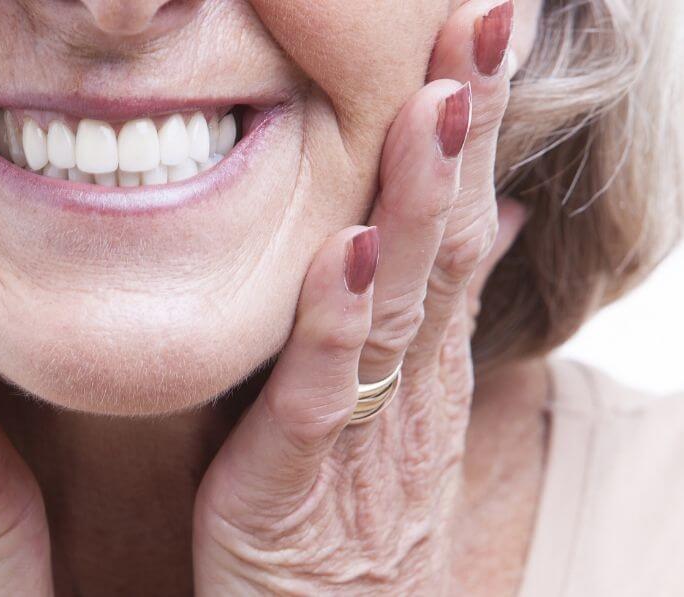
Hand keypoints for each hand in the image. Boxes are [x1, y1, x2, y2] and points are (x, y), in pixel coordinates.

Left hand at [193, 1, 527, 592]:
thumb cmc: (351, 514)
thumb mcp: (397, 403)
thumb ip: (428, 310)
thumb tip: (491, 216)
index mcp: (422, 355)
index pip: (459, 218)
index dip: (475, 124)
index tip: (487, 24)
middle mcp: (409, 380)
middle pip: (448, 237)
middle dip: (466, 127)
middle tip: (487, 18)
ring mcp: (364, 428)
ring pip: (400, 299)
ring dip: (420, 199)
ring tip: (437, 104)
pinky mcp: (300, 480)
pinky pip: (323, 392)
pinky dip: (338, 320)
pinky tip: (349, 251)